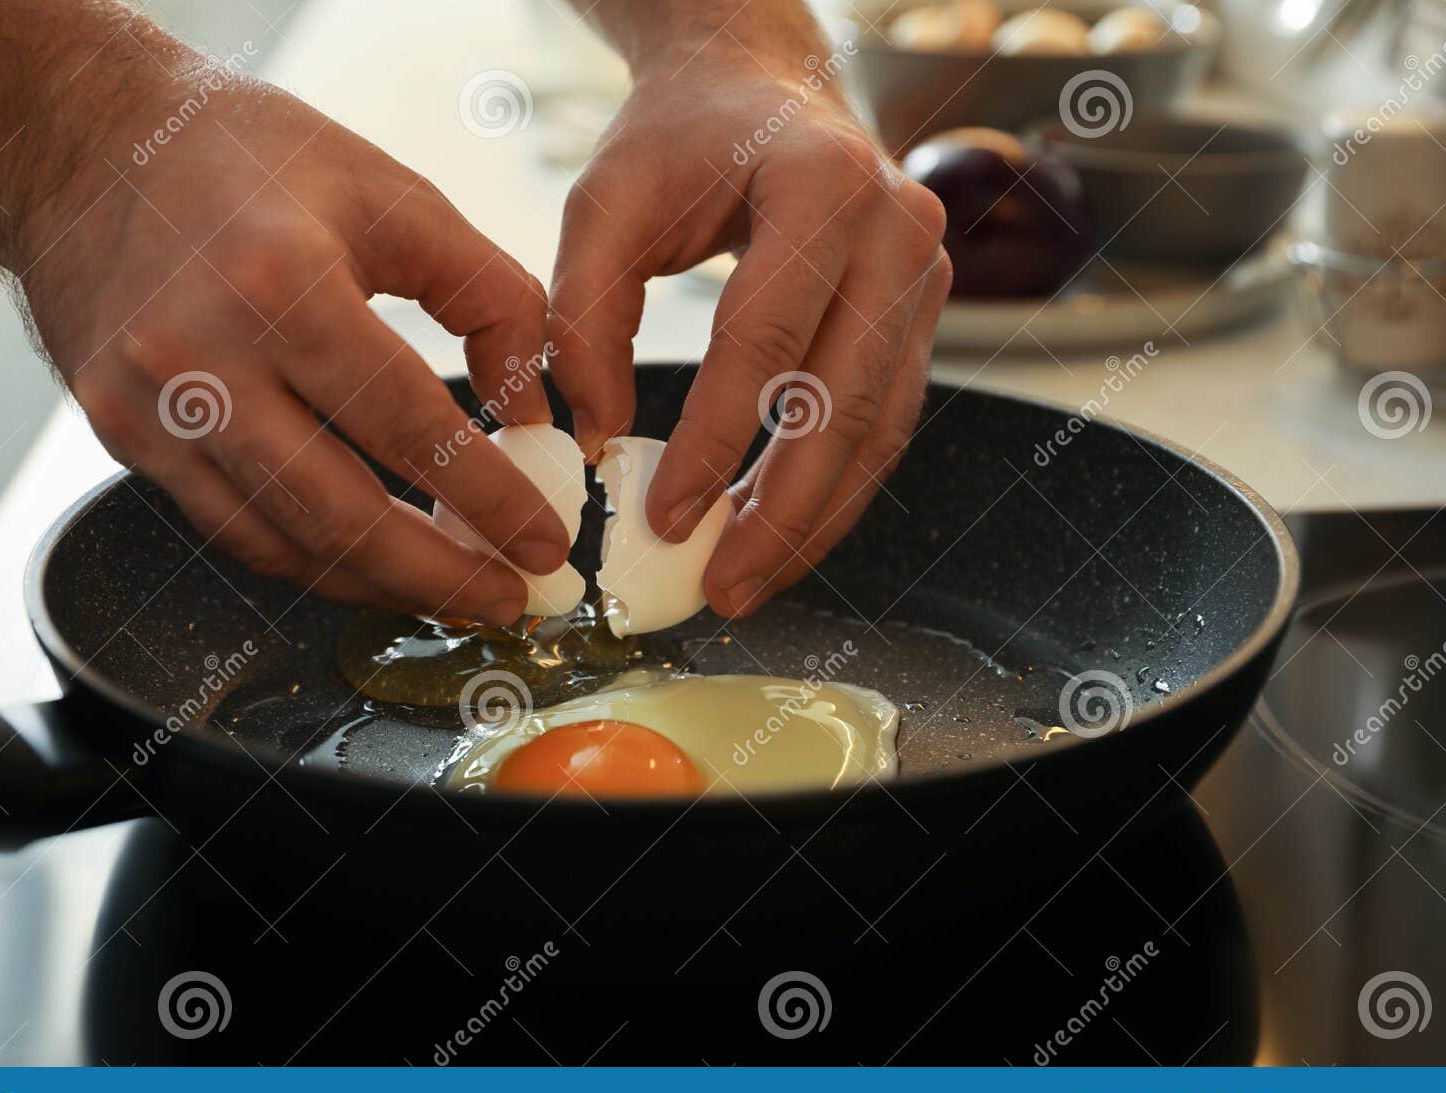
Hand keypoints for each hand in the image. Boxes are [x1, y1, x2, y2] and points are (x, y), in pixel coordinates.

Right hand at [19, 60, 567, 622]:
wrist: (77, 144)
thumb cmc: (242, 157)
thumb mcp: (388, 190)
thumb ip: (487, 294)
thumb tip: (533, 409)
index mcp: (280, 280)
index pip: (408, 424)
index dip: (489, 497)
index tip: (544, 541)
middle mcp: (201, 357)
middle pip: (340, 513)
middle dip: (439, 575)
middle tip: (508, 599)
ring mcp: (149, 406)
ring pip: (284, 542)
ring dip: (379, 582)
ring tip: (453, 590)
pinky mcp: (120, 434)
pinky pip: (233, 526)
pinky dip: (311, 557)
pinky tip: (371, 562)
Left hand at [547, 40, 949, 618]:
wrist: (760, 89)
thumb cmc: (680, 141)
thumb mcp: (606, 202)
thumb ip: (584, 312)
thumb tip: (592, 433)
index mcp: (821, 183)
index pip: (766, 339)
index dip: (714, 442)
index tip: (663, 517)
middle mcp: (897, 228)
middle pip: (844, 403)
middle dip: (782, 513)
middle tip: (723, 587)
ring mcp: (925, 274)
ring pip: (879, 430)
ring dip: (816, 521)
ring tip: (749, 581)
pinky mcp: (921, 314)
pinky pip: (884, 422)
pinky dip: (835, 489)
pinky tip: (782, 535)